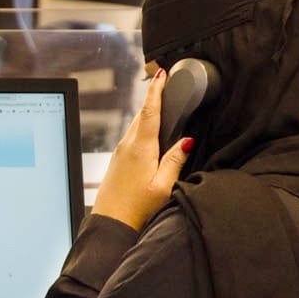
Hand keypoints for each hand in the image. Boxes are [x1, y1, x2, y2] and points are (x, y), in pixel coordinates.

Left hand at [91, 68, 194, 231]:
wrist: (110, 224)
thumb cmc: (137, 209)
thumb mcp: (163, 185)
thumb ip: (175, 160)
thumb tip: (187, 139)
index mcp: (141, 147)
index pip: (150, 110)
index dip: (157, 90)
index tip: (162, 73)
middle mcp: (127, 145)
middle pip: (142, 114)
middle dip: (153, 97)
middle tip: (166, 82)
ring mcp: (119, 153)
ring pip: (136, 126)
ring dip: (147, 113)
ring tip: (161, 103)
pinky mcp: (117, 161)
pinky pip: (131, 138)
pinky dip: (142, 128)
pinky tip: (150, 134)